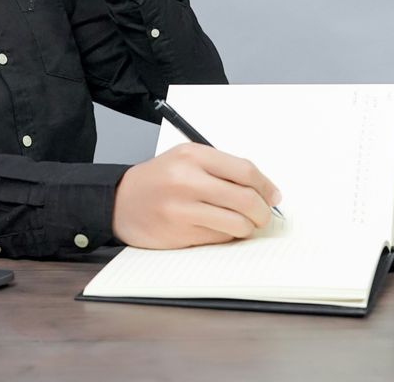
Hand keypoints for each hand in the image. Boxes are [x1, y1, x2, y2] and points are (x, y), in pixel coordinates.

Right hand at [112, 143, 282, 249]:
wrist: (120, 202)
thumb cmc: (160, 180)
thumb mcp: (186, 160)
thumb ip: (222, 169)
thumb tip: (265, 191)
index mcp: (193, 156)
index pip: (244, 171)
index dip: (266, 186)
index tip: (273, 196)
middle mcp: (187, 180)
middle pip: (245, 199)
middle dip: (263, 211)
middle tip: (264, 215)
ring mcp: (182, 209)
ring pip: (236, 223)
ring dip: (247, 227)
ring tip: (243, 224)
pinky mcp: (179, 233)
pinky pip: (219, 237)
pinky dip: (227, 235)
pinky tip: (219, 229)